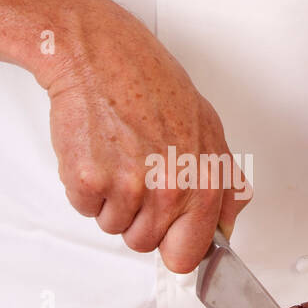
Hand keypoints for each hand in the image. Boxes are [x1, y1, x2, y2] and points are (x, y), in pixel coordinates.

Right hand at [40, 0, 249, 271]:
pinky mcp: (90, 182)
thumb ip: (221, 183)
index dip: (175, 246)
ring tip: (117, 156)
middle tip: (136, 172)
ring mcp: (130, 187)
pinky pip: (85, 210)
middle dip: (137, 217)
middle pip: (145, 244)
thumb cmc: (149, 83)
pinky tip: (97, 152)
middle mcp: (171, 188)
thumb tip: (223, 227)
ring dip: (111, 201)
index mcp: (206, 180)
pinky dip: (85, 188)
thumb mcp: (208, 127)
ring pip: (114, 227)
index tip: (168, 238)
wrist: (102, 55)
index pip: (190, 252)